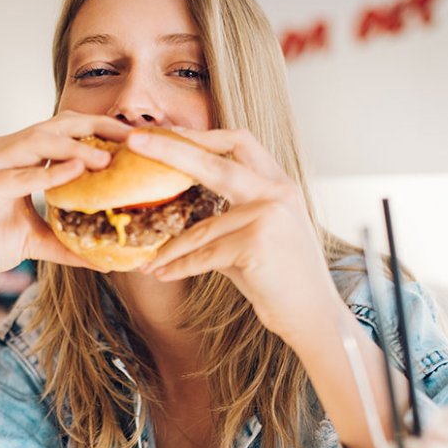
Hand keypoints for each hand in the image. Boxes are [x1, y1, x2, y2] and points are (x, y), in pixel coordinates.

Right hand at [0, 111, 130, 293]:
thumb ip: (69, 243)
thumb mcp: (37, 241)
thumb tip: (107, 261)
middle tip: (132, 137)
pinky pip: (19, 175)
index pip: (65, 130)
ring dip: (75, 148)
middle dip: (96, 127)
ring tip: (107, 158)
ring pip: (38, 143)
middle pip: (56, 125)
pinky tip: (75, 173)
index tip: (134, 138)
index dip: (100, 129)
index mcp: (20, 155)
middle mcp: (5, 150)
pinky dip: (48, 173)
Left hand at [131, 128, 339, 340]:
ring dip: (170, 248)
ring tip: (146, 261)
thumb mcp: (259, 234)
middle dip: (170, 148)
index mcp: (278, 184)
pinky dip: (180, 267)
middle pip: (213, 161)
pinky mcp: (256, 244)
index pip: (238, 142)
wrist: (314, 316)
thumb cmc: (281, 278)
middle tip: (133, 141)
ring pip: (201, 228)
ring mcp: (268, 216)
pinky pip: (204, 255)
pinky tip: (160, 274)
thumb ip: (227, 214)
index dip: (200, 135)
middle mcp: (276, 193)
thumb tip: (178, 207)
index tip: (166, 132)